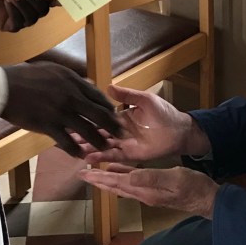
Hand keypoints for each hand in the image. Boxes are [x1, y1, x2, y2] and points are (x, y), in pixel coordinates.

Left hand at [0, 0, 59, 31]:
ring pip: (31, 17)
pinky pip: (18, 22)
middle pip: (42, 10)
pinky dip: (13, 11)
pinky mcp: (12, 26)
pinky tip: (6, 2)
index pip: (50, 2)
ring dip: (22, 5)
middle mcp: (32, 10)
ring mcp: (22, 20)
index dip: (55, 0)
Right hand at [1, 62, 123, 155]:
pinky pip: (67, 142)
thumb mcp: (53, 70)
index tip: (115, 116)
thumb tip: (88, 83)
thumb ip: (72, 79)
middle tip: (121, 135)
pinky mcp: (48, 126)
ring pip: (87, 131)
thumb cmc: (26, 76)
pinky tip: (80, 155)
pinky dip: (76, 150)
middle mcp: (71, 96)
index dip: (109, 108)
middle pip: (99, 114)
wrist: (4, 87)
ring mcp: (60, 112)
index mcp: (72, 81)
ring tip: (105, 149)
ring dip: (99, 142)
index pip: (98, 97)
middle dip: (113, 126)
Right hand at [75, 85, 209, 164]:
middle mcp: (119, 131)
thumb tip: (108, 86)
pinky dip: (101, 157)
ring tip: (73, 148)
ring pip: (102, 145)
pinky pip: (113, 156)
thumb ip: (127, 95)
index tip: (72, 115)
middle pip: (97, 132)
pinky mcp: (130, 154)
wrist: (179, 131)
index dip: (87, 117)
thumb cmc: (164, 113)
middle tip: (66, 134)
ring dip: (88, 147)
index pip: (100, 117)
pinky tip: (89, 158)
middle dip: (83, 133)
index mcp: (121, 116)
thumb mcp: (145, 100)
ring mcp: (124, 143)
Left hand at [79, 164, 218, 218]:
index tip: (83, 174)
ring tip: (94, 172)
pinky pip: (132, 182)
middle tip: (82, 174)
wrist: (207, 199)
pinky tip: (117, 170)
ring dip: (107, 178)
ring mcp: (148, 192)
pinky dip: (121, 175)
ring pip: (121, 184)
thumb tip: (128, 176)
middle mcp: (143, 193)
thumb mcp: (173, 178)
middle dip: (98, 180)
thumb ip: (151, 177)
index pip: (116, 183)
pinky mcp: (154, 189)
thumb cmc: (193, 187)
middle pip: (115, 186)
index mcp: (145, 190)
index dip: (99, 178)